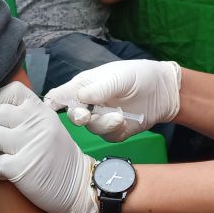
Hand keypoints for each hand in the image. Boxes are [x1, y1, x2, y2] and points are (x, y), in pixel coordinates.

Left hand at [0, 82, 98, 212]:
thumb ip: (26, 115)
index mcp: (42, 111)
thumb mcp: (47, 127)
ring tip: (1, 158)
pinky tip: (6, 174)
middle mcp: (38, 123)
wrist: (79, 186)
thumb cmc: (57, 157)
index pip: (12, 90)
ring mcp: (30, 144)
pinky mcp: (22, 167)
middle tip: (1, 144)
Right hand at [44, 60, 180, 141]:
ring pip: (91, 128)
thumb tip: (80, 96)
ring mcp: (101, 118)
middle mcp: (88, 104)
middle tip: (84, 115)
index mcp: (83, 86)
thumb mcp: (120, 77)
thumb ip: (100, 88)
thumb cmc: (138, 75)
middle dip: (76, 117)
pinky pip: (107, 137)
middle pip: (72, 115)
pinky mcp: (114, 131)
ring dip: (102, 123)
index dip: (51, 103)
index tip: (50, 109)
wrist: (163, 90)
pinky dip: (114, 131)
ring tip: (118, 116)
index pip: (59, 95)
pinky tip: (124, 121)